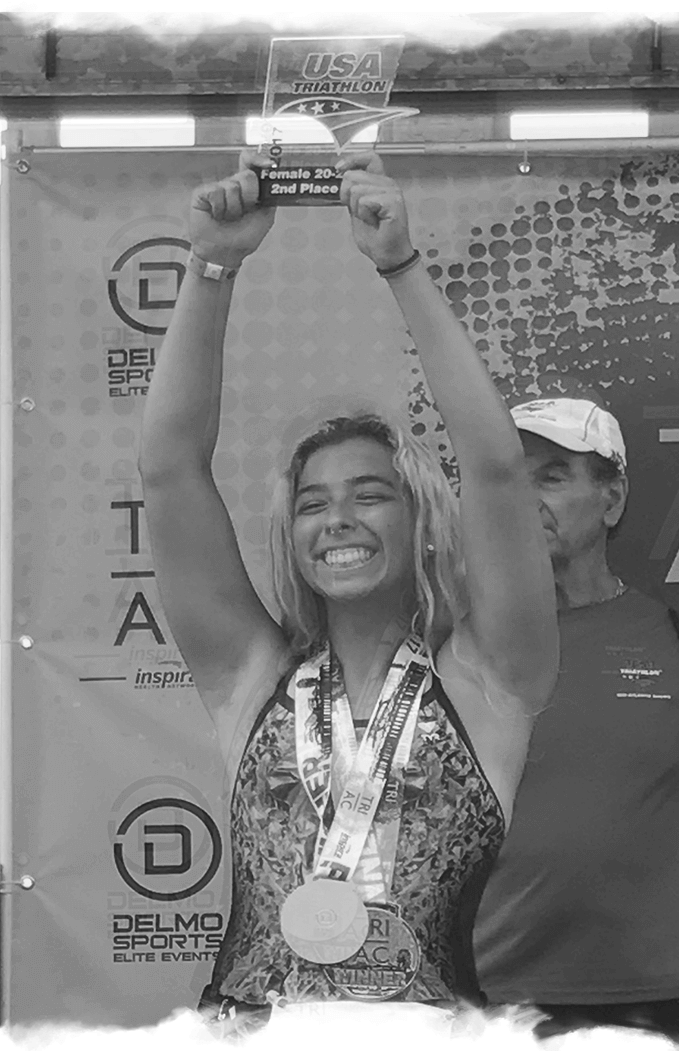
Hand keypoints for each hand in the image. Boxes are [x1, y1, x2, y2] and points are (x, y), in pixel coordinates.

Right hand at [189, 150, 275, 266]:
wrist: (224, 254)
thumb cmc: (243, 238)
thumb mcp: (265, 218)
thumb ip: (271, 198)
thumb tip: (274, 179)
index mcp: (248, 189)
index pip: (252, 165)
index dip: (258, 160)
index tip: (269, 165)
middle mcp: (232, 185)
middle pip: (246, 176)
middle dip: (249, 197)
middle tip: (243, 212)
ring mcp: (217, 188)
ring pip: (231, 186)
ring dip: (233, 209)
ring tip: (228, 218)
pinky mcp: (202, 193)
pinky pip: (216, 192)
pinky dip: (219, 208)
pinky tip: (216, 216)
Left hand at [337, 152, 413, 269]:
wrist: (387, 255)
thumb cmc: (376, 237)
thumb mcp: (356, 210)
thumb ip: (351, 193)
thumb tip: (343, 174)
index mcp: (380, 183)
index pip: (369, 158)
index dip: (353, 159)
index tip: (339, 168)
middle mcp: (387, 184)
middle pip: (353, 176)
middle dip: (349, 198)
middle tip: (363, 214)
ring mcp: (392, 191)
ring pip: (357, 190)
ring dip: (358, 210)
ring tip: (371, 219)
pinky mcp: (393, 201)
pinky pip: (365, 202)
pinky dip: (365, 216)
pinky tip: (376, 222)